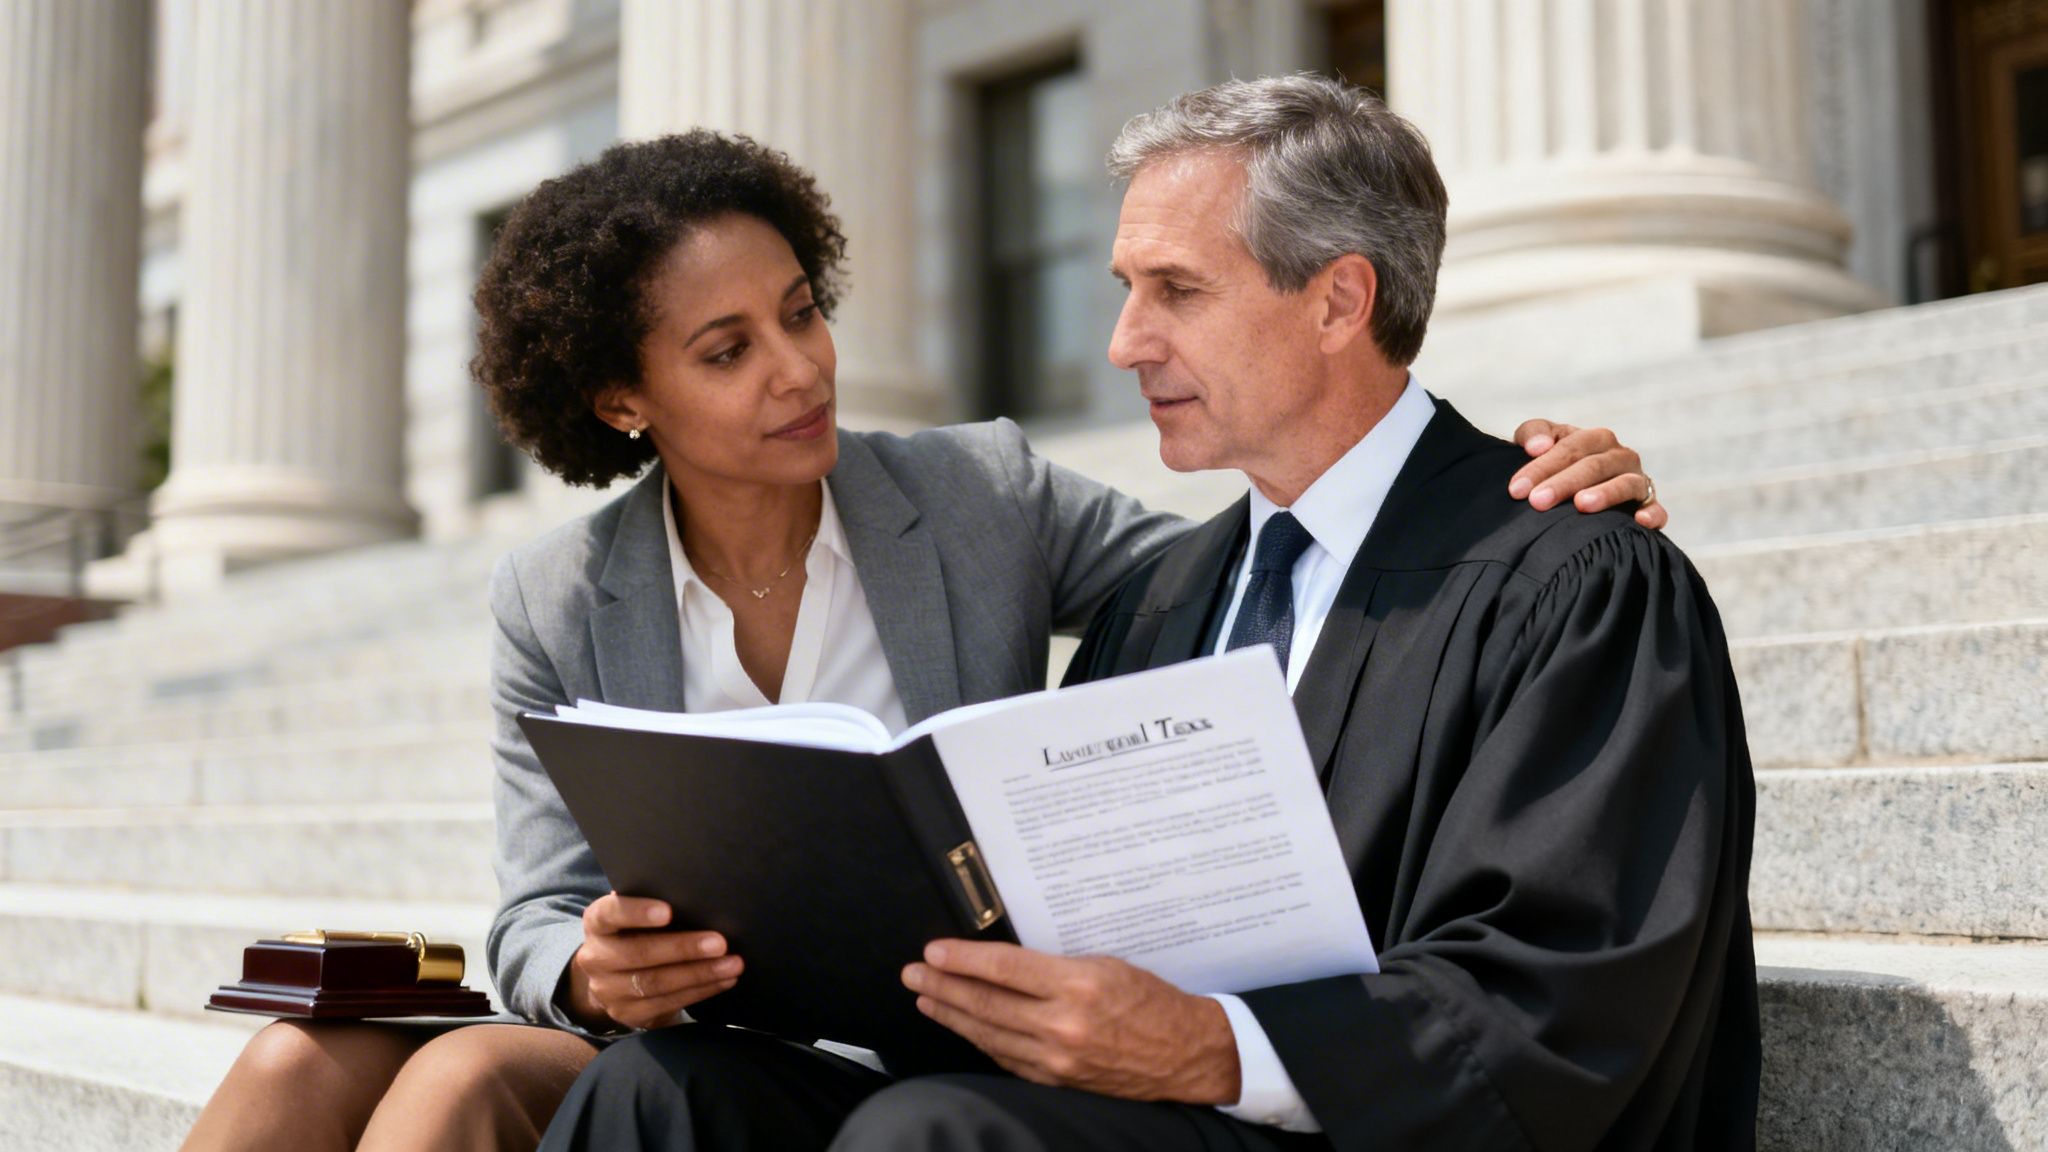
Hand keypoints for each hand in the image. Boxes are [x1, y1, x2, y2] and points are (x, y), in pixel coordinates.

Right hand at [566, 893, 741, 1030]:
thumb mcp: (636, 916)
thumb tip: (694, 892)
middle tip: (720, 943)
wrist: (615, 977)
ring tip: (732, 964)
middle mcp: (596, 958)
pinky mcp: (628, 1014)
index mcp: (597, 924)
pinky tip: (723, 980)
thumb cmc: (637, 932)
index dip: (637, 912)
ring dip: (699, 974)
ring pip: (656, 983)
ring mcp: (608, 991)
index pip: (610, 914)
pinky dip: (700, 991)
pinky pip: (667, 1003)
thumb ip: (654, 902)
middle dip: (683, 948)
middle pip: (639, 953)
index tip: (668, 911)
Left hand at [904, 940, 1239, 1103]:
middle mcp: (1063, 1025)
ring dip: (952, 1015)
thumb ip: (1054, 966)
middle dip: (943, 987)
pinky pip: (1006, 1058)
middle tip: (913, 973)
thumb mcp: (1106, 964)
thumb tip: (1004, 961)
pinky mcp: (1056, 1080)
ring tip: (925, 998)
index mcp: (1078, 986)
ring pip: (989, 1034)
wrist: (1184, 1053)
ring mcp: (1057, 1058)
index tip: (934, 951)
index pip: (1005, 969)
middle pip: (987, 1004)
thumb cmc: (1149, 999)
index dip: (963, 959)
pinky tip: (963, 1026)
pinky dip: (981, 1040)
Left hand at [1509, 419, 1665, 529]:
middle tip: (1537, 501)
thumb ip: (1533, 433)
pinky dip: (1652, 513)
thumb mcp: (1538, 444)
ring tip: (1582, 504)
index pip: (1568, 449)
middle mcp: (1619, 456)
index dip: (1541, 468)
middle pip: (1593, 466)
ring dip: (1605, 493)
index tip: (1516, 490)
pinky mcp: (1649, 504)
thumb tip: (1538, 447)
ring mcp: (1637, 479)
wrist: (1577, 490)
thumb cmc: (1554, 465)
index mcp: (1594, 439)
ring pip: (1625, 483)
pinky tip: (1640, 521)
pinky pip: (1655, 508)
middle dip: (1563, 483)